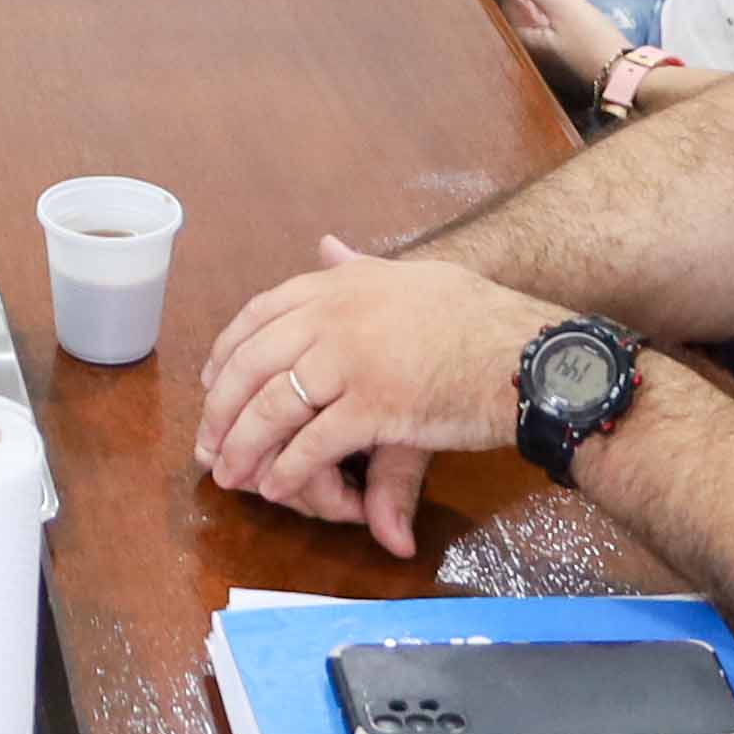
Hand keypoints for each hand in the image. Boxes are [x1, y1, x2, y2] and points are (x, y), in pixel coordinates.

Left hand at [199, 239, 554, 557]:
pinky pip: (312, 444)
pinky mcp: (373, 406)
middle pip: (253, 363)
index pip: (260, 313)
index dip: (227, 351)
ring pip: (273, 407)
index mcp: (342, 284)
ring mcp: (351, 360)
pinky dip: (289, 469)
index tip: (211, 381)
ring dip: (244, 447)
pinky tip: (278, 486)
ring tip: (232, 475)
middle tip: (207, 443)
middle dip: (221, 408)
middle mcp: (336, 315)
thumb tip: (327, 247)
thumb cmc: (478, 318)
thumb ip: (362, 269)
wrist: (525, 353)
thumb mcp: (413, 278)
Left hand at [493, 0, 627, 85]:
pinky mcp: (560, 54)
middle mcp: (527, 49)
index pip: (505, 1)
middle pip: (514, 10)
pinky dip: (541, 8)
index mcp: (521, 39)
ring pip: (528, 17)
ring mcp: (544, 54)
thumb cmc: (594, 42)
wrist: (624, 76)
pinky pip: (542, 24)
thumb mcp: (564, 6)